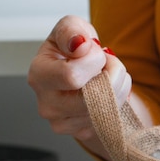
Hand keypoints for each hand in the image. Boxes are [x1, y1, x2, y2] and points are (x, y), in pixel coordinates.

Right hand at [28, 15, 131, 158]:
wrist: (82, 72)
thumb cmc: (73, 50)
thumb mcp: (71, 28)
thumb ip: (71, 30)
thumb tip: (79, 45)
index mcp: (39, 76)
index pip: (72, 75)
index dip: (95, 60)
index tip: (95, 51)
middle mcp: (48, 104)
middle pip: (94, 96)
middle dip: (112, 73)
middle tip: (107, 63)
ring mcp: (64, 123)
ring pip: (109, 107)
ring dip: (119, 85)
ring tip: (108, 74)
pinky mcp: (83, 132)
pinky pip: (113, 117)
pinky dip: (119, 100)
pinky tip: (108, 90)